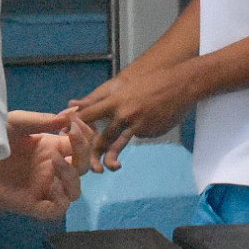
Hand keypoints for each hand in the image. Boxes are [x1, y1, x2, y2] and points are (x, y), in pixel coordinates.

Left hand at [0, 110, 93, 219]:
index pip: (81, 145)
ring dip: (72, 174)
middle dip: (82, 149)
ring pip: (75, 191)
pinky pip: (57, 210)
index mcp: (51, 147)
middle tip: (69, 133)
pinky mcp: (31, 205)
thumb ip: (43, 120)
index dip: (85, 134)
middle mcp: (51, 169)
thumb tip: (71, 115)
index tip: (74, 122)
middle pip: (83, 166)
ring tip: (55, 159)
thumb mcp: (16, 122)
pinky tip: (52, 185)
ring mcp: (42, 188)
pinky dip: (61, 200)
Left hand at [70, 59, 200, 171]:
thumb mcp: (125, 85)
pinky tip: (150, 123)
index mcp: (116, 101)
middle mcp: (125, 114)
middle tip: (83, 163)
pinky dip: (139, 133)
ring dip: (111, 158)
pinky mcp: (151, 132)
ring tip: (109, 167)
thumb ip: (100, 97)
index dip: (75, 126)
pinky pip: (140, 136)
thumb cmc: (153, 81)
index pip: (89, 116)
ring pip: (119, 145)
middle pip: (102, 137)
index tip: (65, 134)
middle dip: (91, 151)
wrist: (183, 84)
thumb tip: (73, 103)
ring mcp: (139, 125)